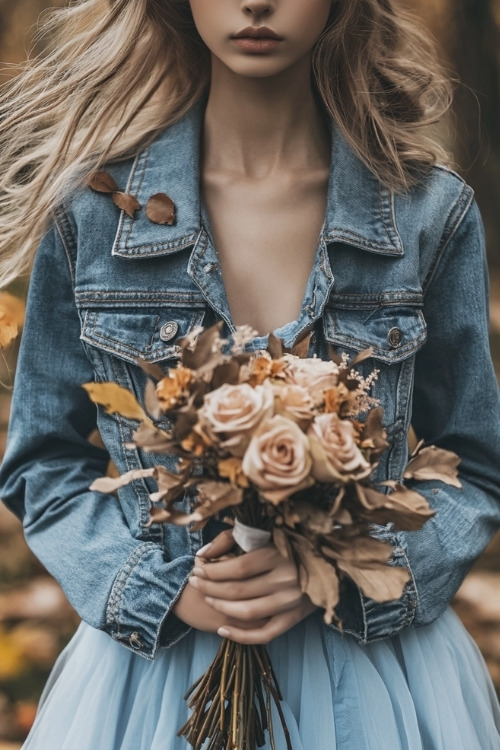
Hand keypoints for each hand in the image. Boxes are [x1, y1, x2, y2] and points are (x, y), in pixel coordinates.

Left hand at [187, 529, 316, 644]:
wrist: (329, 561)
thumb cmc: (287, 543)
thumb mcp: (262, 533)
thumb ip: (230, 538)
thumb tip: (203, 553)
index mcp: (278, 554)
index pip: (237, 568)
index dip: (212, 571)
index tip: (197, 569)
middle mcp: (286, 579)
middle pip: (238, 590)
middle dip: (209, 588)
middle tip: (194, 583)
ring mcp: (291, 602)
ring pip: (247, 612)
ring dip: (220, 608)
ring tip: (206, 599)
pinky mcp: (295, 618)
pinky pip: (265, 634)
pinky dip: (241, 636)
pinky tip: (222, 630)